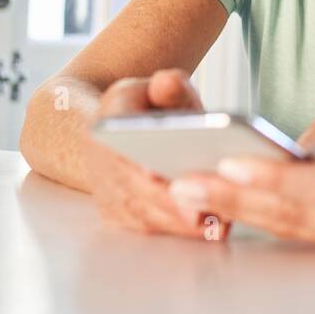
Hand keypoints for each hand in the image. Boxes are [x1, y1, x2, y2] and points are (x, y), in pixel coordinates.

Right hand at [84, 68, 228, 240]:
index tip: (157, 176)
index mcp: (106, 125)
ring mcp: (105, 191)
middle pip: (134, 189)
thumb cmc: (148, 109)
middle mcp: (98, 162)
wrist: (118, 130)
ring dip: (177, 224)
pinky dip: (176, 231)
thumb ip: (169, 87)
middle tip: (204, 215)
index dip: (137, 165)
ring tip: (216, 224)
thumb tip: (168, 82)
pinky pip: (146, 227)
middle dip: (169, 205)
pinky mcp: (117, 213)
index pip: (119, 146)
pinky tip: (208, 230)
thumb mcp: (158, 88)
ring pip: (141, 214)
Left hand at [174, 116, 314, 251]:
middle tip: (183, 184)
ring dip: (240, 211)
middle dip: (235, 199)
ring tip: (191, 192)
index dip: (274, 178)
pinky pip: (305, 232)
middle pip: (295, 214)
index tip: (230, 164)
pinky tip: (232, 203)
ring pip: (292, 228)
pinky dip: (266, 217)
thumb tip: (298, 149)